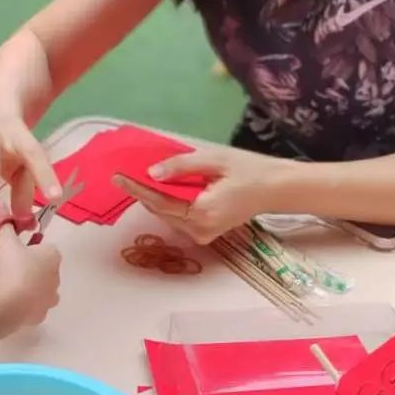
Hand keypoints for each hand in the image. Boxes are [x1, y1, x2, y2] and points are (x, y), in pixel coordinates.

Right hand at [0, 200, 60, 326]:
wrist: (10, 302)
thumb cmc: (11, 266)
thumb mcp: (4, 239)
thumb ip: (3, 222)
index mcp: (53, 255)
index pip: (46, 247)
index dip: (31, 247)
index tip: (16, 250)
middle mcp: (56, 276)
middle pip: (45, 268)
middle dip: (32, 267)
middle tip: (10, 267)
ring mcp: (50, 298)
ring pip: (43, 289)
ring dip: (32, 287)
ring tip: (11, 286)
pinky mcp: (41, 315)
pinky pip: (35, 307)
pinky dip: (26, 305)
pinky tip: (12, 302)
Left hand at [118, 145, 294, 244]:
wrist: (277, 188)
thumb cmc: (250, 170)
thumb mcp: (214, 160)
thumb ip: (181, 166)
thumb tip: (151, 173)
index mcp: (202, 213)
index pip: (159, 202)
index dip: (137, 188)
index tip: (118, 176)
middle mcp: (199, 230)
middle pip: (161, 211)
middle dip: (143, 193)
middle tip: (125, 173)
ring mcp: (203, 234)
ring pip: (168, 215)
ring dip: (155, 197)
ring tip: (139, 177)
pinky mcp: (207, 232)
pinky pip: (179, 217)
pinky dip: (169, 202)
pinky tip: (163, 186)